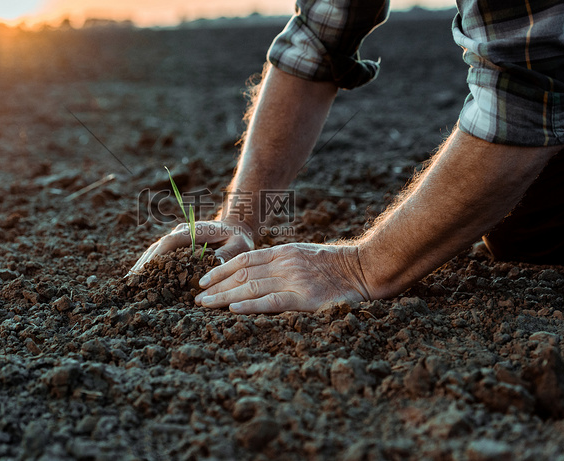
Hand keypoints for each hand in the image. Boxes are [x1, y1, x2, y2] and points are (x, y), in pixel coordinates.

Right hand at [129, 218, 255, 274]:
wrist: (236, 227)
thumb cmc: (239, 238)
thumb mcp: (239, 245)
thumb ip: (226, 255)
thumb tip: (213, 266)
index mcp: (194, 230)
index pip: (170, 242)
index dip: (157, 255)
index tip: (145, 269)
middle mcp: (182, 232)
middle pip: (158, 246)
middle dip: (144, 263)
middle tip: (130, 281)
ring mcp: (177, 237)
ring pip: (156, 250)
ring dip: (143, 264)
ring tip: (129, 281)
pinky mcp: (177, 244)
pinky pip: (160, 254)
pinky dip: (150, 264)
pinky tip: (140, 277)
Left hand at [194, 242, 372, 313]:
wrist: (366, 268)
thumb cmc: (337, 266)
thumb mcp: (305, 255)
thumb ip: (282, 262)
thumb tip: (256, 272)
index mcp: (284, 252)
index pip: (245, 260)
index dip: (221, 269)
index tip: (204, 280)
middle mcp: (285, 264)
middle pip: (242, 274)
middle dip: (217, 286)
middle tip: (198, 298)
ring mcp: (295, 281)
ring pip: (251, 288)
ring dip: (225, 297)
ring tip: (206, 305)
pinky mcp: (305, 299)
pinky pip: (272, 302)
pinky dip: (251, 306)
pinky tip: (233, 310)